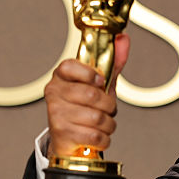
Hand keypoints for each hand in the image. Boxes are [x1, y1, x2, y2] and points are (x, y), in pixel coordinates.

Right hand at [44, 34, 129, 157]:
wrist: (69, 137)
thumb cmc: (85, 107)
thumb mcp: (99, 84)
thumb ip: (113, 63)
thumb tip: (124, 39)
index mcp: (62, 76)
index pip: (69, 66)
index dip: (89, 74)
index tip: (99, 81)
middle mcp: (54, 92)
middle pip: (92, 95)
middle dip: (109, 105)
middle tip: (107, 109)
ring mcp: (56, 113)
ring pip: (97, 118)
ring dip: (108, 124)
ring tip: (103, 123)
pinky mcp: (61, 133)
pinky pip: (94, 135)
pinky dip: (104, 138)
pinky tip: (99, 136)